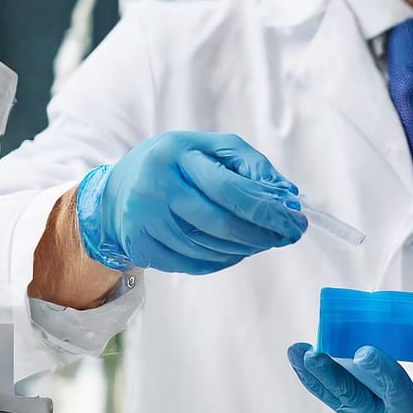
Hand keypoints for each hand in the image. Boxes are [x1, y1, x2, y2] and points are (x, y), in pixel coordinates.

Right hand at [76, 131, 305, 272]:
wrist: (116, 192)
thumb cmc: (176, 165)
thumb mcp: (209, 149)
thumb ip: (251, 165)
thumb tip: (287, 195)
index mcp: (177, 154)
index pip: (231, 189)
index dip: (267, 210)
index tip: (296, 221)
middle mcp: (156, 188)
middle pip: (221, 223)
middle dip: (263, 234)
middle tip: (288, 236)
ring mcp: (145, 221)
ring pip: (209, 248)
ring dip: (246, 249)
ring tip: (264, 241)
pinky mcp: (141, 246)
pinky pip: (192, 264)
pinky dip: (222, 260)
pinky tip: (235, 251)